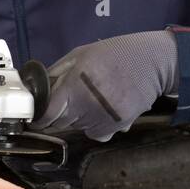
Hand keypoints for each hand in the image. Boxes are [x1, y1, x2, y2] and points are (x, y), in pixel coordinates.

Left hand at [31, 31, 178, 141]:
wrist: (152, 63)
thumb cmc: (113, 54)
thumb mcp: (79, 55)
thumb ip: (56, 73)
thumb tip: (37, 91)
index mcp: (73, 86)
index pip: (47, 115)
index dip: (39, 118)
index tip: (38, 117)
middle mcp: (86, 106)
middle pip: (60, 124)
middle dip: (59, 115)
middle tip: (69, 100)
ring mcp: (102, 119)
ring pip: (78, 129)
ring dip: (78, 119)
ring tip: (91, 99)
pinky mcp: (117, 127)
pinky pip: (96, 134)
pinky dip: (95, 126)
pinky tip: (102, 110)